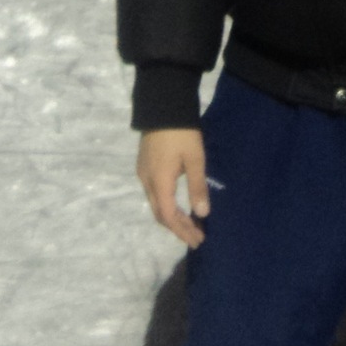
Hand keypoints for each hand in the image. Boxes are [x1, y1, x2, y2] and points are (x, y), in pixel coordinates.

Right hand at [137, 128, 208, 246]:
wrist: (162, 106)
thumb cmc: (182, 133)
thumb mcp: (195, 159)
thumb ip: (197, 187)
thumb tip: (202, 214)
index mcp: (159, 182)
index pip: (169, 216)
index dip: (182, 231)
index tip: (197, 240)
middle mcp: (147, 181)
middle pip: (160, 214)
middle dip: (178, 228)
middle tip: (196, 236)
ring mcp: (143, 173)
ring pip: (156, 204)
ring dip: (172, 217)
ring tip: (191, 224)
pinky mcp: (144, 166)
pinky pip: (154, 194)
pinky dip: (167, 205)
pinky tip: (179, 204)